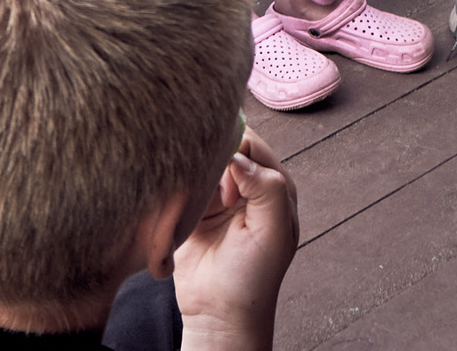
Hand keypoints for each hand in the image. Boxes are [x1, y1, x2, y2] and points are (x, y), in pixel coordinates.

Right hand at [173, 131, 297, 350]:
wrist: (218, 312)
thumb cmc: (253, 278)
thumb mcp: (273, 233)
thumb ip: (267, 188)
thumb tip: (238, 156)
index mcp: (274, 187)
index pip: (253, 143)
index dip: (238, 157)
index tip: (230, 195)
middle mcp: (248, 185)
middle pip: (226, 145)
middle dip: (216, 163)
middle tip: (219, 201)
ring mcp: (219, 195)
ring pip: (204, 159)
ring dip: (198, 174)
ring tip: (202, 207)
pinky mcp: (194, 207)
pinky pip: (185, 179)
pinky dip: (182, 184)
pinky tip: (185, 204)